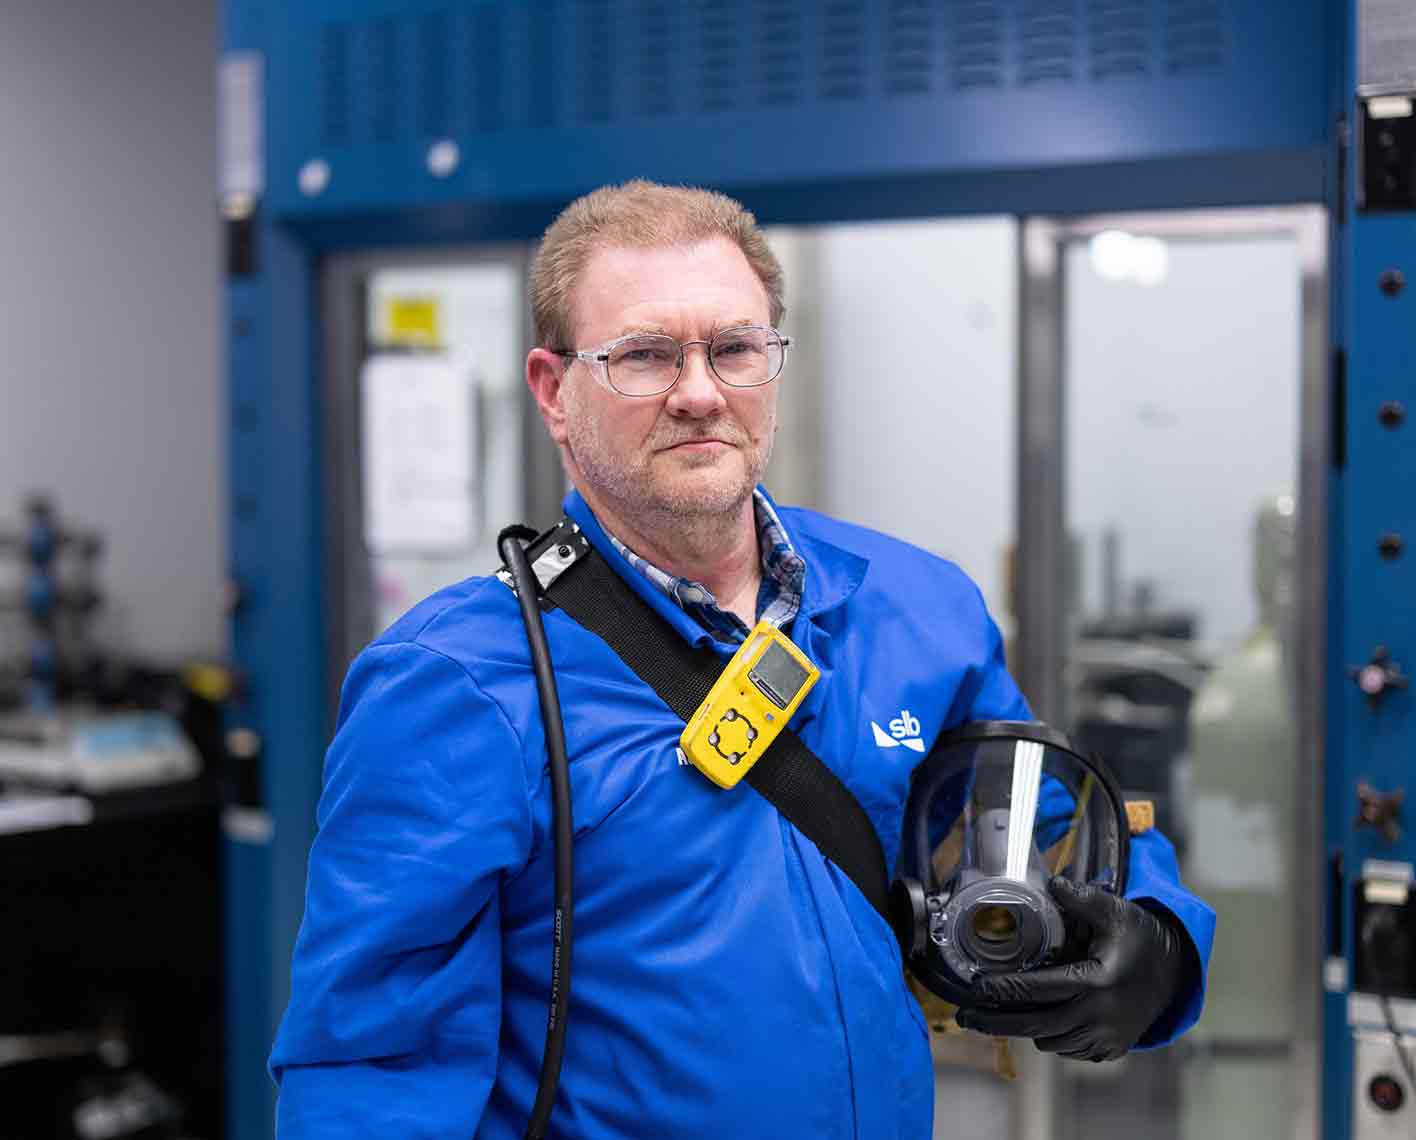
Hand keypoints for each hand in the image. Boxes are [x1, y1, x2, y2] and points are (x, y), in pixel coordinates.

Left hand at [954, 876, 1194, 1061]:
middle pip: (1037, 1026)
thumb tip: (1053, 881)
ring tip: (999, 1012)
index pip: (1040, 989)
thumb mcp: (1115, 911)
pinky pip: (1069, 1050)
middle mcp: (1101, 1016)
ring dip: (1026, 1028)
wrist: (1174, 973)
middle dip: (997, 1022)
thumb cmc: (1138, 937)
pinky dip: (1051, 1038)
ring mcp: (1107, 1038)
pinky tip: (1037, 1020)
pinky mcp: (1110, 1050)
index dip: (1004, 990)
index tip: (977, 987)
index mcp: (1098, 981)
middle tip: (965, 1016)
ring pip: (1050, 1042)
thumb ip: (1082, 898)